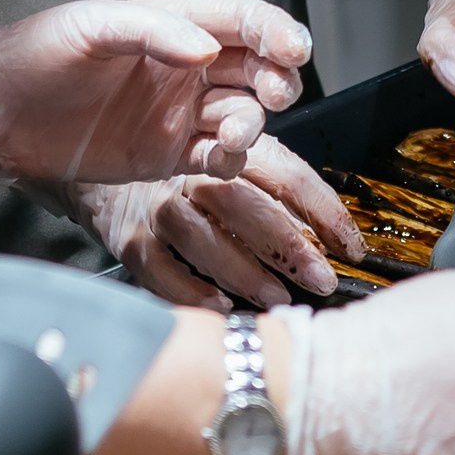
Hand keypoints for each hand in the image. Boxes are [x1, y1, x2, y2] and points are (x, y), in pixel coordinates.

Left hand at [0, 0, 310, 188]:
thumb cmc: (32, 55)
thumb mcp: (89, 28)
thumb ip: (151, 31)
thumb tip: (207, 49)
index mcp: (172, 25)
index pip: (242, 21)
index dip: (275, 31)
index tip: (295, 48)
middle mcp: (184, 68)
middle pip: (257, 68)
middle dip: (278, 77)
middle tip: (276, 89)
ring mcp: (178, 114)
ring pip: (243, 115)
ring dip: (253, 121)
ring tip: (234, 129)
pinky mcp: (166, 157)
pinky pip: (215, 158)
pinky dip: (230, 159)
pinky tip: (221, 154)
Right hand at [74, 139, 361, 308]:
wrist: (104, 168)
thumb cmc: (186, 172)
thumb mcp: (236, 165)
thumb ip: (277, 195)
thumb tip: (334, 244)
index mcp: (230, 147)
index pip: (286, 175)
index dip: (323, 211)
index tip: (351, 248)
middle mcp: (192, 172)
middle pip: (242, 201)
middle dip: (286, 243)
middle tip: (320, 277)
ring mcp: (157, 205)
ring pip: (200, 235)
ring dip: (242, 270)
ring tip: (276, 297)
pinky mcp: (127, 237)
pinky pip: (158, 267)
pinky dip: (189, 289)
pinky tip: (218, 307)